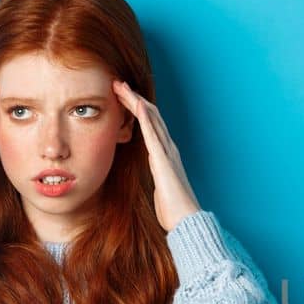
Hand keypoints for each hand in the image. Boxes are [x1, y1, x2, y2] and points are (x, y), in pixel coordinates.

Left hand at [113, 79, 200, 231]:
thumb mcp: (161, 190)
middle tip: (117, 84)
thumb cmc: (173, 210)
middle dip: (133, 98)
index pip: (150, 125)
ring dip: (135, 100)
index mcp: (165, 155)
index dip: (136, 109)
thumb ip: (157, 180)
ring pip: (151, 118)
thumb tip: (156, 183)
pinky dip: (144, 116)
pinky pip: (152, 132)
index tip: (121, 98)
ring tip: (120, 87)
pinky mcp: (163, 159)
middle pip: (150, 115)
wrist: (186, 220)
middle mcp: (168, 149)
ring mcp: (167, 152)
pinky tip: (136, 104)